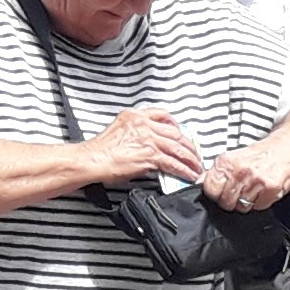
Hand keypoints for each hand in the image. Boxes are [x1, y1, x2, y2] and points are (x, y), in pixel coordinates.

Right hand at [83, 106, 204, 184]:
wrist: (93, 159)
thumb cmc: (101, 150)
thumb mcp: (118, 130)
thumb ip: (136, 132)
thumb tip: (150, 145)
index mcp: (134, 116)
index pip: (162, 114)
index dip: (176, 124)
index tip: (181, 132)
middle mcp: (143, 124)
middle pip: (175, 132)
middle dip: (189, 145)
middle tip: (195, 154)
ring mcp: (148, 139)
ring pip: (178, 148)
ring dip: (190, 159)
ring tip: (196, 167)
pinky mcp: (150, 156)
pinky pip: (173, 163)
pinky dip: (184, 170)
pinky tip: (188, 174)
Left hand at [199, 149, 286, 211]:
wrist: (287, 149)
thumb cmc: (259, 154)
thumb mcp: (233, 157)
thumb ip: (216, 172)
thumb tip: (199, 182)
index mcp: (226, 162)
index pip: (210, 188)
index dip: (214, 193)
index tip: (218, 192)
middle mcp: (240, 171)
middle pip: (225, 202)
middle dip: (230, 201)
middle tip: (237, 192)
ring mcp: (256, 181)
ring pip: (242, 207)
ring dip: (245, 202)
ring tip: (251, 190)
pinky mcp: (271, 190)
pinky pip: (258, 207)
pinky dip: (260, 203)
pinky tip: (262, 191)